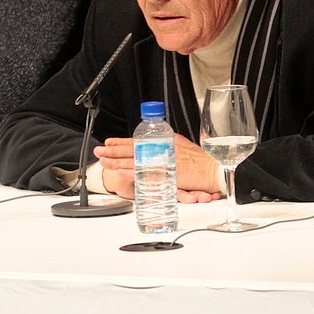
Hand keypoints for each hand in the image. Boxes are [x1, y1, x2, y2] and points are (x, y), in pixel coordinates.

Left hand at [93, 135, 222, 202]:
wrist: (213, 169)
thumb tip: (159, 148)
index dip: (122, 141)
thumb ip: (169, 148)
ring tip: (103, 161)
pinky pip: (143, 173)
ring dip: (117, 161)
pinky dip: (130, 172)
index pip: (139, 140)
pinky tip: (119, 172)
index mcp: (165, 141)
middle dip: (114, 150)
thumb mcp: (183, 147)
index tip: (110, 142)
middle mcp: (162, 148)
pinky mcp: (164, 173)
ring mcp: (162, 161)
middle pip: (133, 149)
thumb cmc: (203, 161)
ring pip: (134, 160)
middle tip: (100, 151)